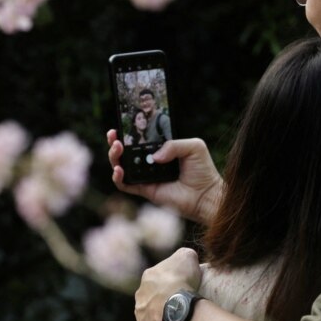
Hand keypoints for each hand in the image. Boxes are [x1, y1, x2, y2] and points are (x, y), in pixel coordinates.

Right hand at [106, 130, 223, 224]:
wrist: (206, 194)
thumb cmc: (203, 170)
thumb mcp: (193, 147)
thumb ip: (173, 144)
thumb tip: (154, 157)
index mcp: (161, 150)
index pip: (140, 140)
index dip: (129, 133)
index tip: (120, 126)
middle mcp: (151, 163)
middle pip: (126, 152)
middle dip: (116, 143)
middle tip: (113, 135)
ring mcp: (146, 177)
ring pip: (122, 167)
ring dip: (115, 157)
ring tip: (117, 148)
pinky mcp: (146, 191)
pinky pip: (126, 184)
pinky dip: (118, 177)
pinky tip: (119, 169)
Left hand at [134, 247, 202, 320]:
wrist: (177, 304)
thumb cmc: (182, 279)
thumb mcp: (187, 256)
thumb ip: (183, 255)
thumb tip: (184, 259)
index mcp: (149, 275)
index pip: (159, 277)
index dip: (171, 281)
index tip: (181, 286)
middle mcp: (140, 292)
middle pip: (152, 294)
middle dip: (163, 297)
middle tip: (178, 301)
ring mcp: (139, 310)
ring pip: (149, 311)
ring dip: (159, 312)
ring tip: (174, 315)